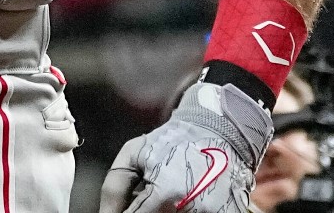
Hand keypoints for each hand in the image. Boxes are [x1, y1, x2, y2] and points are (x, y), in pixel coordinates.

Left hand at [100, 81, 273, 212]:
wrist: (219, 129)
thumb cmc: (174, 140)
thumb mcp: (133, 154)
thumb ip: (114, 188)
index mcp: (165, 194)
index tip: (124, 208)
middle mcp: (191, 208)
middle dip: (146, 210)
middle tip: (147, 195)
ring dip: (167, 209)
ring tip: (167, 194)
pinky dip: (186, 209)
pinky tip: (183, 197)